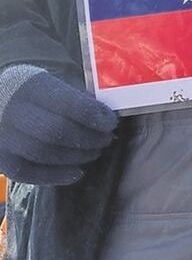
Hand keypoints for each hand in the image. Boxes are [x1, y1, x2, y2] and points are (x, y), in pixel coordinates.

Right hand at [0, 66, 117, 184]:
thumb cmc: (36, 94)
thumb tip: (105, 117)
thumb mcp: (54, 83)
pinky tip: (76, 173)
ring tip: (94, 152)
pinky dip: (54, 176)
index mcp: (31, 86)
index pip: (66, 104)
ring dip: (76, 157)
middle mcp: (11, 110)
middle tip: (106, 140)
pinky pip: (25, 173)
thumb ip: (77, 98)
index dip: (93, 116)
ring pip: (42, 153)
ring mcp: (1, 135)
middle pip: (55, 131)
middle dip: (88, 139)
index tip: (111, 123)